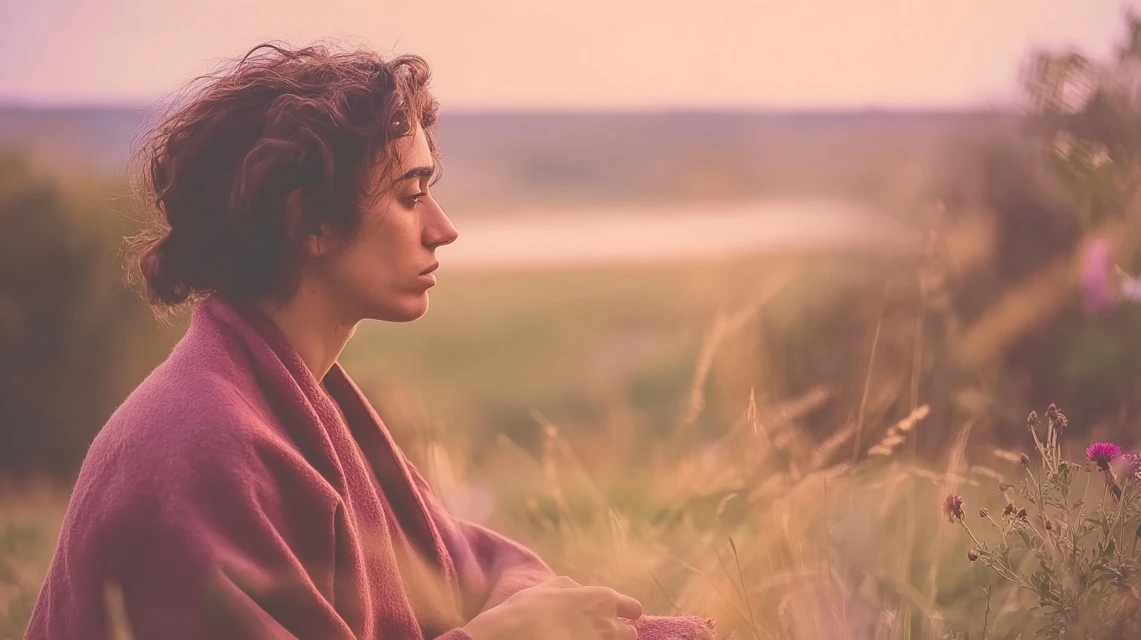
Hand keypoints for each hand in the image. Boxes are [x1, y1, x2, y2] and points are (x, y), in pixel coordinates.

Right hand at [461, 576, 642, 639]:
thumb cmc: (528, 609)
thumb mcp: (548, 587)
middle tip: (600, 634)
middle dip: (619, 633)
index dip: (626, 612)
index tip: (619, 616)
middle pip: (629, 633)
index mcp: (602, 599)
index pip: (633, 608)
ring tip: (588, 639)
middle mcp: (609, 624)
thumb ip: (571, 587)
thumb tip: (580, 589)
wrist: (514, 636)